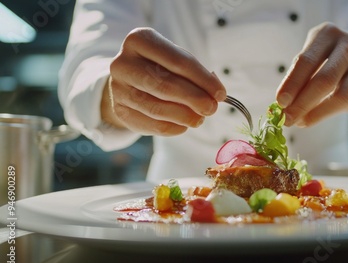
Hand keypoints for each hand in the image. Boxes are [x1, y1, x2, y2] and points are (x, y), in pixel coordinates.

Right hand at [101, 28, 225, 135]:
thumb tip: (216, 95)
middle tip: (211, 109)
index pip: (178, 62)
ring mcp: (118, 88)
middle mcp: (123, 63)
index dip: (203, 80)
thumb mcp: (176, 61)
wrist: (129, 80)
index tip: (221, 94)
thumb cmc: (160, 67)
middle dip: (194, 99)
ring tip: (200, 119)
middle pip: (165, 85)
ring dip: (184, 116)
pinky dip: (173, 127)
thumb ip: (196, 75)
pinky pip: (151, 124)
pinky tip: (184, 125)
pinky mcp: (119, 110)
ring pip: (157, 108)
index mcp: (139, 40)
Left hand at [276, 22, 347, 126]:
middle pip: (325, 80)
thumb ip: (296, 77)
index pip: (307, 61)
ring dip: (317, 114)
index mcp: (327, 33)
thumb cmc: (322, 58)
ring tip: (301, 121)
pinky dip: (331, 113)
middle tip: (288, 119)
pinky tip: (318, 114)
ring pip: (341, 97)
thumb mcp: (307, 58)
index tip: (280, 102)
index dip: (292, 84)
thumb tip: (283, 105)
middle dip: (303, 103)